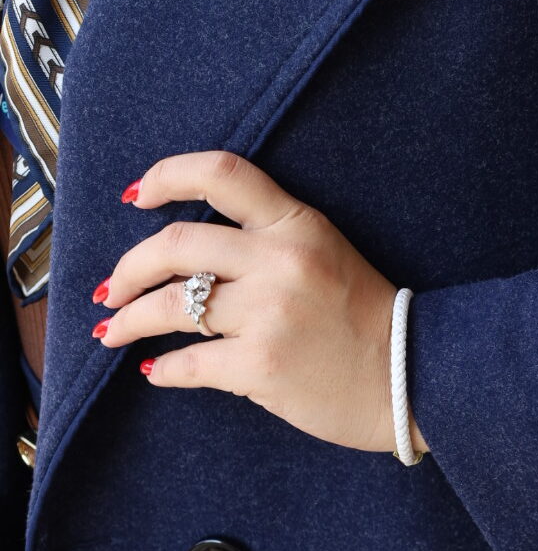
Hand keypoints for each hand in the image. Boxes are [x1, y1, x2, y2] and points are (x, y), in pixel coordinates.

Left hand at [90, 150, 428, 456]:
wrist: (412, 377)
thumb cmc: (364, 317)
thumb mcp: (326, 251)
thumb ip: (267, 240)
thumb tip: (187, 256)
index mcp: (298, 223)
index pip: (222, 173)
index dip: (167, 175)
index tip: (135, 196)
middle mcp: (281, 261)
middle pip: (174, 244)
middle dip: (128, 269)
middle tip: (112, 288)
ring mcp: (270, 314)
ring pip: (169, 307)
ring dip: (128, 321)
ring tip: (112, 331)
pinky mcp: (263, 366)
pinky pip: (187, 364)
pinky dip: (162, 370)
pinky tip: (155, 371)